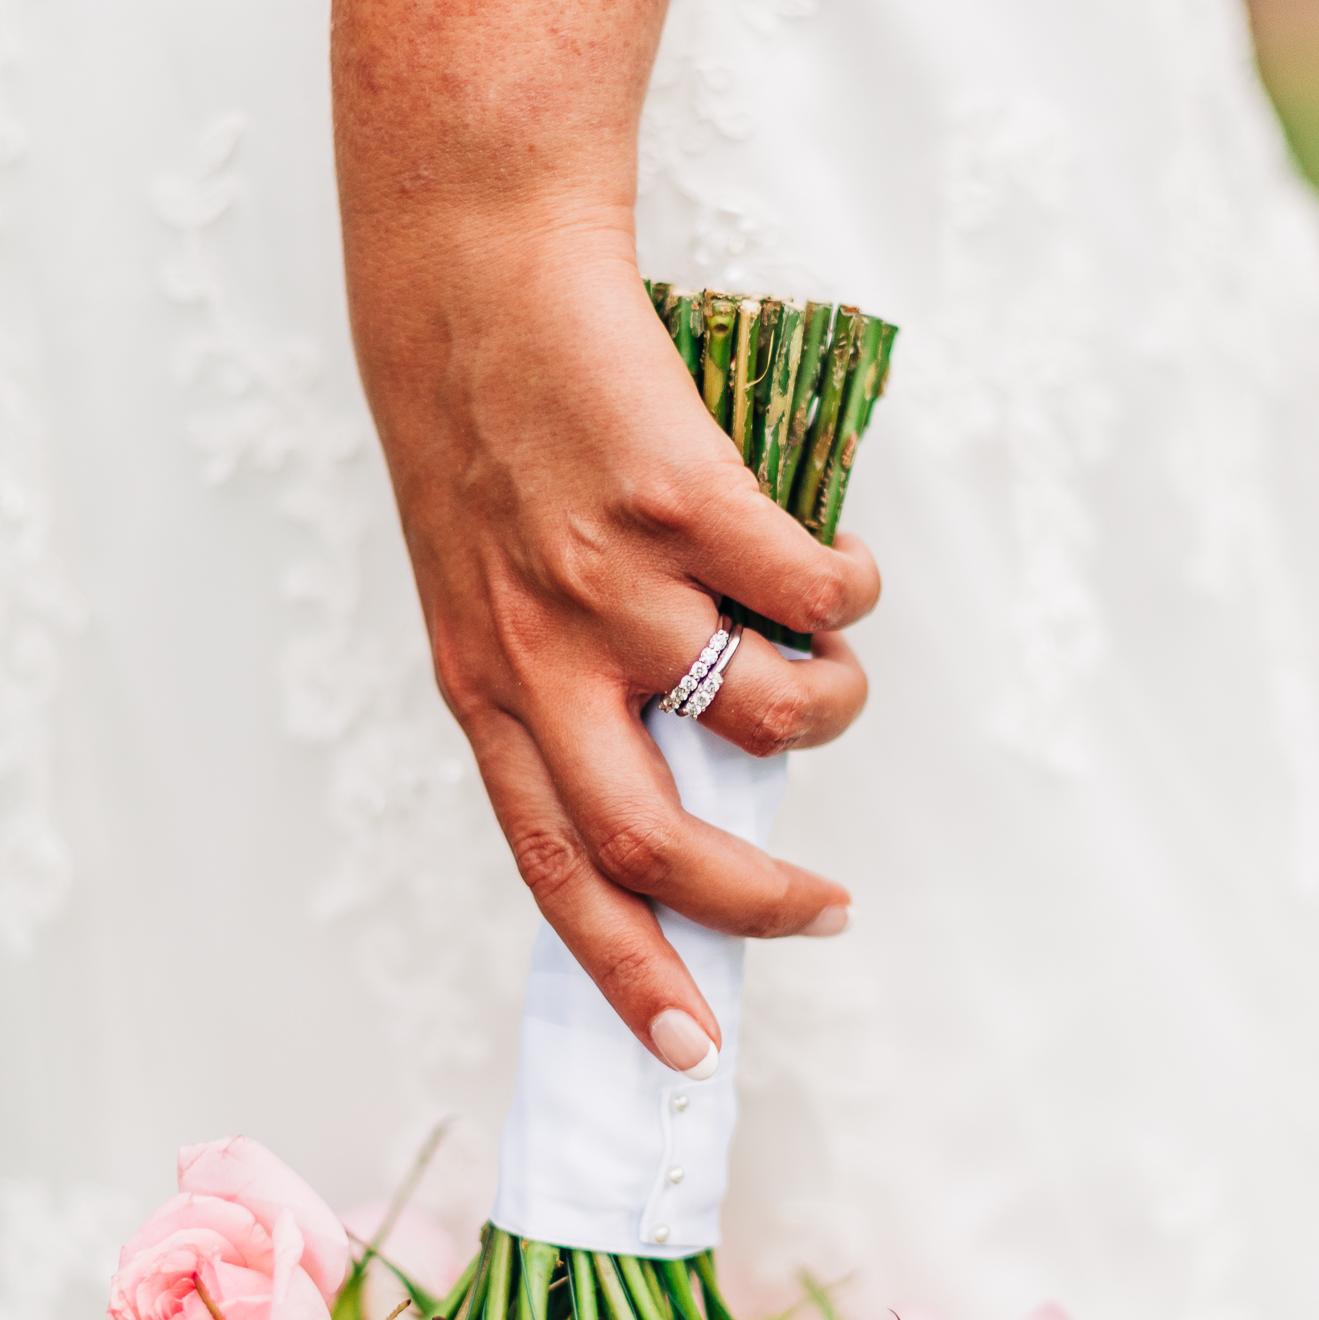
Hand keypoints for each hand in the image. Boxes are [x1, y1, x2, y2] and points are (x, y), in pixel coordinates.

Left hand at [352, 209, 879, 1067]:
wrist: (468, 269)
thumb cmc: (486, 437)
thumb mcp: (485, 587)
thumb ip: (564, 690)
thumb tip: (706, 778)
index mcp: (484, 687)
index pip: (555, 867)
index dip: (628, 971)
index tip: (688, 1050)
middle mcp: (538, 652)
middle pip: (653, 837)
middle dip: (756, 902)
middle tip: (825, 912)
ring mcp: (609, 577)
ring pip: (767, 703)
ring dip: (831, 704)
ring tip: (830, 664)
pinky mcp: (682, 494)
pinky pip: (813, 586)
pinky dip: (850, 591)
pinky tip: (835, 569)